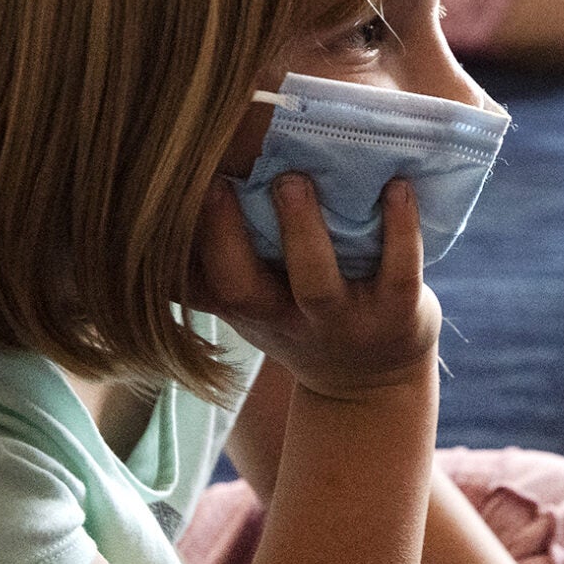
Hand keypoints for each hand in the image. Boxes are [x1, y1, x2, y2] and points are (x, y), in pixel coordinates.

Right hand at [190, 174, 438, 402]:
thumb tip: (163, 199)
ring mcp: (343, 321)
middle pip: (241, 288)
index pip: (197, 281)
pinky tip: (398, 187)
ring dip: (303, 231)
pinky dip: (401, 228)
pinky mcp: (399, 314)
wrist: (371, 383)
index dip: (176, 245)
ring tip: (294, 180)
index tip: (168, 193)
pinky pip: (399, 272)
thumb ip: (209, 265)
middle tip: (218, 181)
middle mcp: (285, 318)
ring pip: (315, 283)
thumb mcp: (247, 303)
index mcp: (244, 308)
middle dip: (224, 236)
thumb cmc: (297, 318)